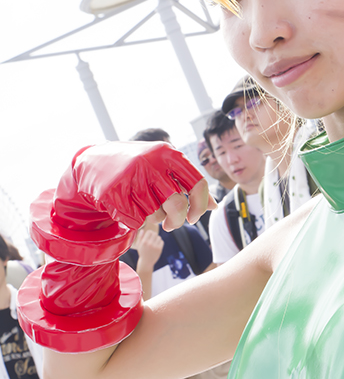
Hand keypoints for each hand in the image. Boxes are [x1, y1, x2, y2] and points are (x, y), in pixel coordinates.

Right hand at [36, 142, 211, 263]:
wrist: (95, 161)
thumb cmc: (139, 167)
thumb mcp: (164, 166)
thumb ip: (188, 182)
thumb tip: (214, 206)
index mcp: (169, 154)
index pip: (197, 184)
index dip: (200, 206)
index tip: (195, 218)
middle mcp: (152, 163)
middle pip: (177, 205)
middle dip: (177, 220)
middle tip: (172, 225)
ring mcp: (131, 177)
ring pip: (156, 214)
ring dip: (154, 218)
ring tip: (145, 206)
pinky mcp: (114, 193)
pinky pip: (136, 220)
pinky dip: (135, 220)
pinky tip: (128, 207)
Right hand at [133, 226, 163, 269]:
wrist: (146, 262)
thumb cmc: (142, 252)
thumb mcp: (139, 245)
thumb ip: (140, 237)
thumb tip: (142, 230)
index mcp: (144, 242)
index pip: (149, 232)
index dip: (149, 232)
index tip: (149, 235)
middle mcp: (150, 244)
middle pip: (154, 233)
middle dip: (153, 235)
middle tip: (152, 238)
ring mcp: (155, 246)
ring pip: (159, 237)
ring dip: (157, 238)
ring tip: (154, 242)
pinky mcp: (159, 249)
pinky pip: (161, 241)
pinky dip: (160, 242)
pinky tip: (157, 245)